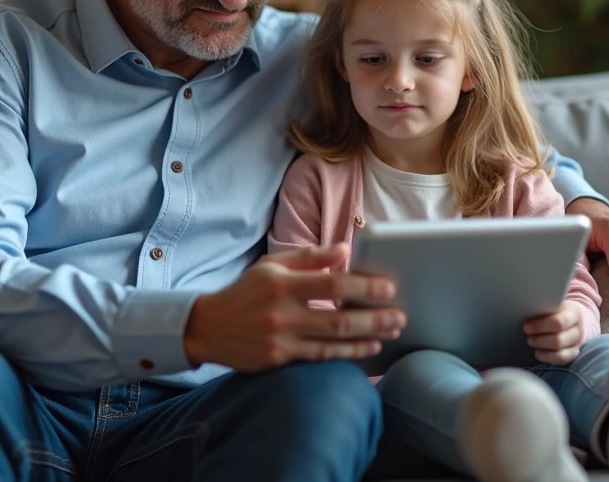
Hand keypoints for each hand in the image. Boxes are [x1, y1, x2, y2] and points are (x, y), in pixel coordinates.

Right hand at [183, 244, 405, 371]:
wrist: (208, 327)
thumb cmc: (246, 292)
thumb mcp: (272, 266)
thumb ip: (309, 258)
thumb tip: (345, 250)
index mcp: (282, 284)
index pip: (331, 285)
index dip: (362, 287)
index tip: (388, 287)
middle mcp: (282, 313)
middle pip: (338, 318)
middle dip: (374, 317)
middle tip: (400, 314)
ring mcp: (281, 340)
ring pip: (332, 342)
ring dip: (367, 337)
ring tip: (392, 330)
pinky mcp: (278, 359)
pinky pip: (320, 357)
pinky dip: (347, 353)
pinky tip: (367, 348)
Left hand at [523, 301, 588, 364]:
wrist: (569, 316)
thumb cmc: (555, 308)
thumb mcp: (552, 302)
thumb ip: (543, 306)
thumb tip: (525, 309)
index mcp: (575, 312)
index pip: (558, 322)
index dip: (540, 326)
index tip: (526, 327)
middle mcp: (579, 329)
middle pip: (558, 340)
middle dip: (539, 339)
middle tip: (527, 335)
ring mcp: (578, 343)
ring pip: (560, 352)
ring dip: (542, 348)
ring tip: (531, 342)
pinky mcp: (574, 353)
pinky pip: (561, 360)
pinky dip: (547, 358)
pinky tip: (537, 352)